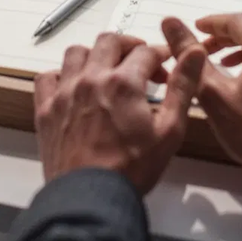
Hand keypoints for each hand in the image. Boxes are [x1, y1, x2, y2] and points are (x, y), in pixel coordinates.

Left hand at [33, 33, 206, 193]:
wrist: (91, 199)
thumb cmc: (130, 170)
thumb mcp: (170, 130)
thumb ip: (183, 87)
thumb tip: (195, 53)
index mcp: (123, 83)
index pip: (145, 52)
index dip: (159, 56)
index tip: (164, 66)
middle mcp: (91, 80)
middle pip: (109, 41)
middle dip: (128, 46)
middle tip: (139, 62)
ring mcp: (65, 93)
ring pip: (76, 52)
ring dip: (94, 55)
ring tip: (106, 69)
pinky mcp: (46, 110)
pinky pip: (47, 77)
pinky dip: (60, 75)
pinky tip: (72, 85)